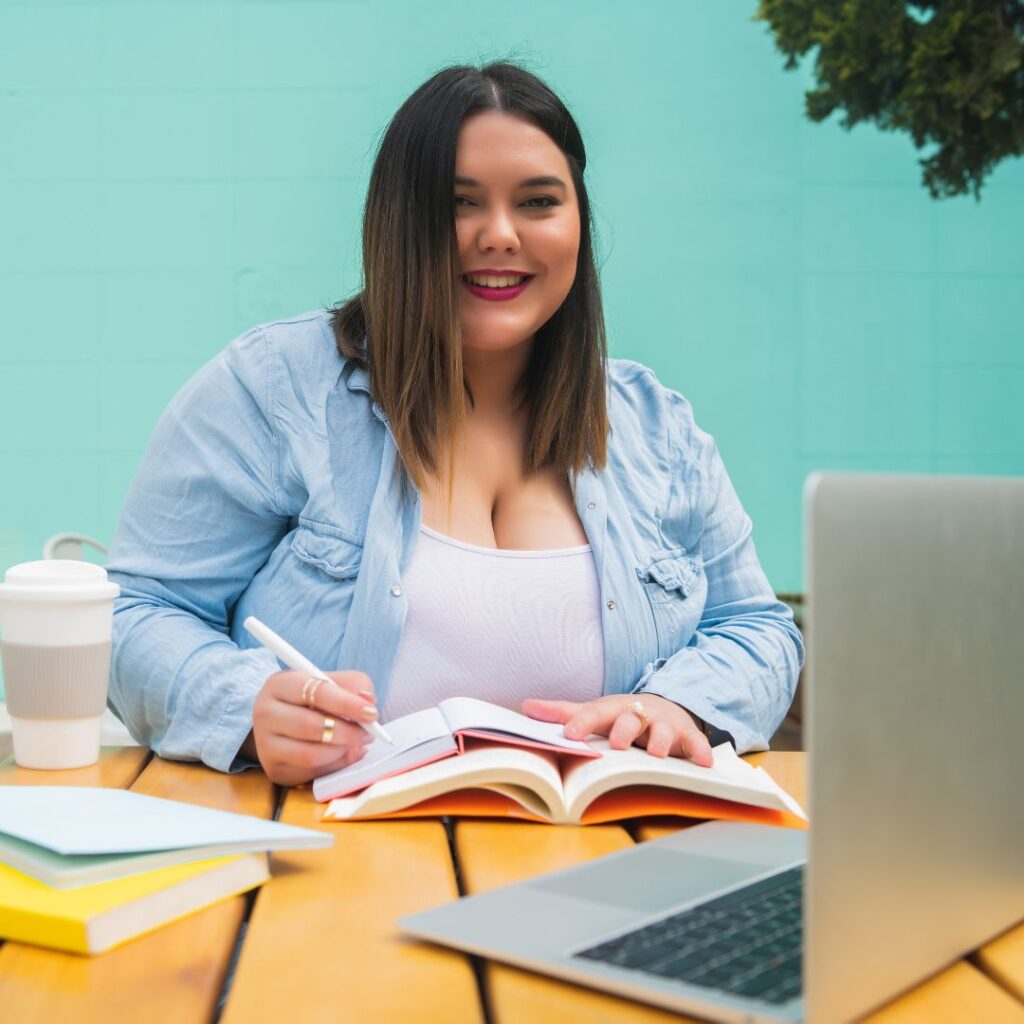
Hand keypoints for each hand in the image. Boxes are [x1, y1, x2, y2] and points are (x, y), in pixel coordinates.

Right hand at [249, 669, 379, 785]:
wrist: (283, 720)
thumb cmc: (312, 698)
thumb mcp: (332, 681)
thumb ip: (354, 685)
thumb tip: (368, 701)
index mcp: (280, 684)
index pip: (317, 692)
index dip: (348, 704)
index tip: (371, 713)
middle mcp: (265, 713)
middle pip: (310, 726)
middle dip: (347, 732)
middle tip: (368, 733)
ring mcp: (266, 744)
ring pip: (310, 754)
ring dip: (342, 751)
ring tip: (356, 742)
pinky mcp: (274, 769)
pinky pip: (311, 772)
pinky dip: (335, 765)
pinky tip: (344, 753)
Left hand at [521, 693, 713, 766]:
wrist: (664, 708)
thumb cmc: (621, 716)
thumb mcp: (595, 712)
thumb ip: (563, 712)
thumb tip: (525, 707)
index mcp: (612, 708)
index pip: (593, 713)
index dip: (581, 723)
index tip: (568, 735)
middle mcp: (638, 712)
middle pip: (629, 717)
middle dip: (623, 728)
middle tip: (616, 743)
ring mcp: (663, 723)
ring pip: (661, 729)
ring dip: (659, 740)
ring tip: (655, 753)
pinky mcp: (686, 735)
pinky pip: (695, 742)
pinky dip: (700, 750)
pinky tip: (704, 762)